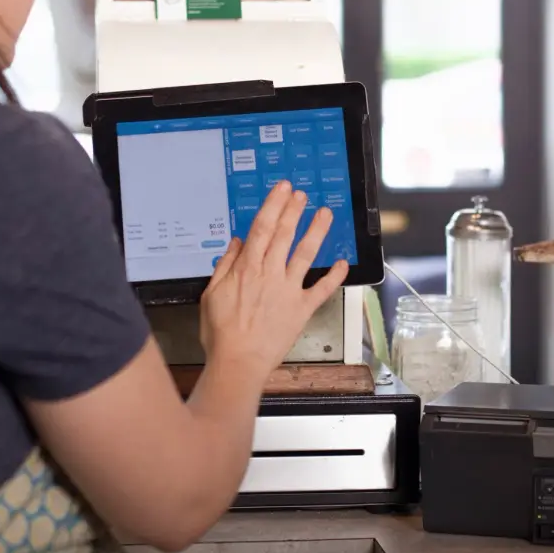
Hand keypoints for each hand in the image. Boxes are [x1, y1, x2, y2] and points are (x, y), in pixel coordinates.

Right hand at [199, 181, 348, 375]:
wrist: (238, 363)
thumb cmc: (220, 333)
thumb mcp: (211, 294)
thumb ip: (224, 266)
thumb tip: (236, 242)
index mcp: (246, 268)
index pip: (262, 228)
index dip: (274, 205)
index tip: (282, 190)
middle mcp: (269, 274)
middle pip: (284, 234)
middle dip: (294, 211)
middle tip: (302, 194)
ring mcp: (288, 290)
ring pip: (305, 254)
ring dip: (316, 232)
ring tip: (326, 215)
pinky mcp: (301, 309)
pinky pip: (321, 290)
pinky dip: (333, 276)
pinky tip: (342, 263)